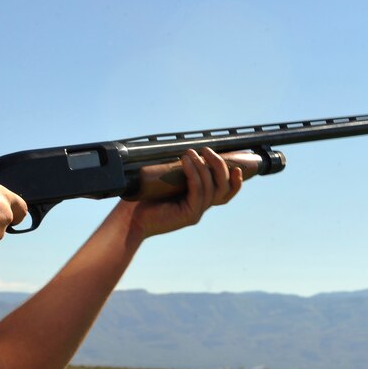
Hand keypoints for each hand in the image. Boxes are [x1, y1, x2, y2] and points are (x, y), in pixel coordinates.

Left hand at [125, 148, 242, 238]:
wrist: (130, 218)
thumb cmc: (145, 198)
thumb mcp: (167, 182)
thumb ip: (180, 172)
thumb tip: (188, 150)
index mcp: (199, 201)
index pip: (226, 193)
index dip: (235, 181)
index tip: (236, 165)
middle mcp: (200, 208)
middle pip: (223, 188)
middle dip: (219, 166)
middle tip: (206, 150)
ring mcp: (196, 213)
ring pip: (211, 188)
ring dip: (203, 167)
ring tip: (191, 153)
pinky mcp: (188, 215)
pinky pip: (198, 191)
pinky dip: (194, 174)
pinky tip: (186, 162)